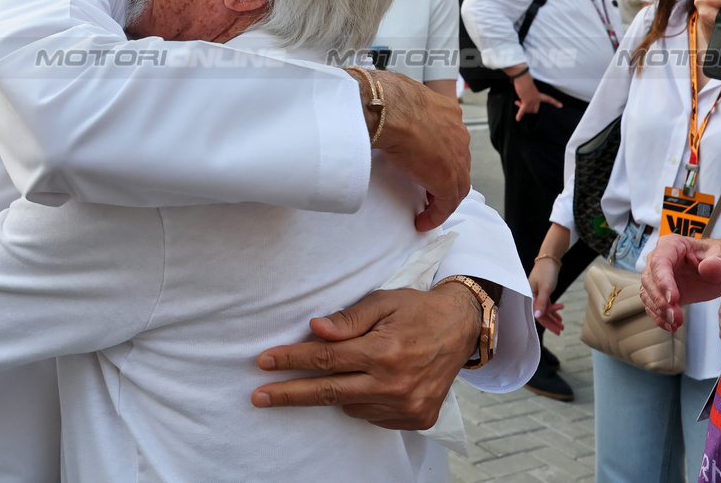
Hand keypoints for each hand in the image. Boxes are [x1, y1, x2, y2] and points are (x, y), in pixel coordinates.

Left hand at [251, 286, 479, 429]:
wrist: (462, 328)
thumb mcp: (383, 301)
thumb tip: (315, 330)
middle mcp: (395, 384)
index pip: (326, 358)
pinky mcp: (416, 419)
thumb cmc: (417, 310)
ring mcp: (407, 406)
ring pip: (350, 405)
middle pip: (328, 392)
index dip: (293, 360)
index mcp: (385, 351)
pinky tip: (373, 382)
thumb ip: (348, 318)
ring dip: (337, 390)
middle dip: (289, 394)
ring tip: (353, 368)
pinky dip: (363, 401)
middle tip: (259, 397)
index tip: (264, 362)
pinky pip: (372, 416)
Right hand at [372, 70, 470, 229]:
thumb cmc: (386, 100)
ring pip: (457, 185)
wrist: (388, 110)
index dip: (444, 158)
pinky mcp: (446, 179)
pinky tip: (423, 221)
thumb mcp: (401, 100)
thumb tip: (387, 114)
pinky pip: (447, 203)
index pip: (453, 142)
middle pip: (460, 164)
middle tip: (431, 192)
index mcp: (448, 113)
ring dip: (444, 199)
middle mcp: (458, 134)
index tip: (430, 167)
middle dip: (447, 179)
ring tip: (429, 210)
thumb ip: (404, 110)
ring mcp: (456, 157)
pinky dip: (437, 215)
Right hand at [512, 70, 559, 120]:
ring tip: (517, 102)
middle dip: (529, 109)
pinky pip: (522, 110)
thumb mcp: (531, 88)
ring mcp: (532, 101)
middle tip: (522, 104)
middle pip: (535, 110)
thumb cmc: (526, 81)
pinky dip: (520, 115)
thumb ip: (531, 92)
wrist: (523, 79)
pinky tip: (517, 119)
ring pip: (528, 110)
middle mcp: (537, 99)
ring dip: (521, 107)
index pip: (549, 99)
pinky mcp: (526, 102)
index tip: (560, 105)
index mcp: (539, 95)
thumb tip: (526, 93)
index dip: (555, 102)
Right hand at [528, 257, 564, 333]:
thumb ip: (542, 302)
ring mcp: (537, 294)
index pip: (537, 313)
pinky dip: (554, 309)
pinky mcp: (543, 292)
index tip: (557, 330)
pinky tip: (559, 315)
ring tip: (562, 325)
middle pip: (542, 313)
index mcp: (529, 296)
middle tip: (561, 331)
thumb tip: (537, 316)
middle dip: (552, 322)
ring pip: (545, 309)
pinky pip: (547, 304)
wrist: (549, 259)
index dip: (547, 323)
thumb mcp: (545, 288)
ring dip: (554, 317)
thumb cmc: (546, 272)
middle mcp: (532, 296)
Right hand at [640, 233, 720, 331]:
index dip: (663, 281)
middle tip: (676, 316)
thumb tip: (707, 269)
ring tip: (676, 322)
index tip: (674, 299)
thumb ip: (719, 262)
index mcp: (673, 245)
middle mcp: (661, 258)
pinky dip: (659, 317)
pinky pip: (652, 304)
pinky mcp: (663, 291)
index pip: (660, 262)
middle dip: (660, 300)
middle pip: (650, 279)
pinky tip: (671, 326)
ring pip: (648, 293)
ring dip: (659, 310)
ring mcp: (660, 276)